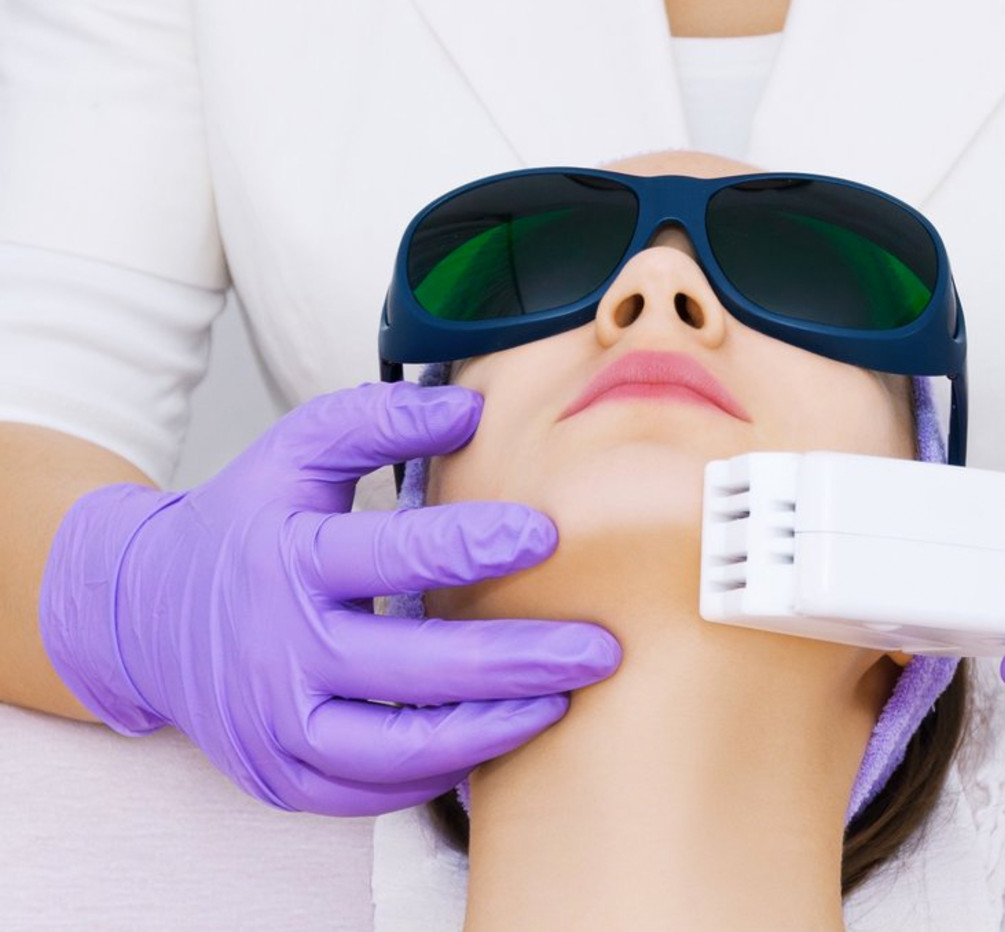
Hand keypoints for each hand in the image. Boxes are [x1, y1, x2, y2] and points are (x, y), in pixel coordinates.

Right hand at [39, 381, 621, 815]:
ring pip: (397, 747)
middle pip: (411, 666)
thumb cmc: (244, 524)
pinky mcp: (283, 774)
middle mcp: (279, 647)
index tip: (548, 535)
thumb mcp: (294, 451)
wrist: (144, 616)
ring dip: (490, 730)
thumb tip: (473, 410)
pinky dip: (440, 770)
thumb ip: (377, 421)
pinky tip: (500, 737)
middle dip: (515, 661)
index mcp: (287, 557)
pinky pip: (372, 790)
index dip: (471, 545)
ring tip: (563, 703)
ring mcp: (277, 723)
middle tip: (598, 650)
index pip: (390, 555)